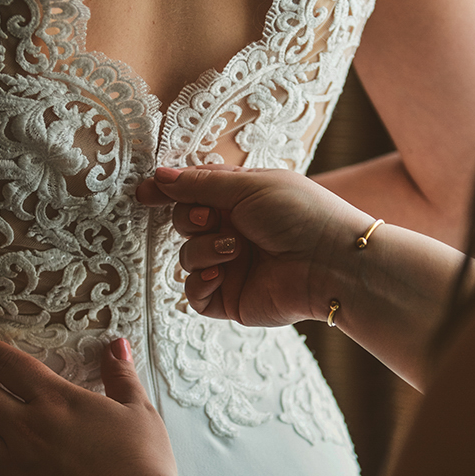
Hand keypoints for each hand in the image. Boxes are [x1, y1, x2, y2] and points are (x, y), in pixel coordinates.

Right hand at [136, 165, 374, 325]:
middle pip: (184, 222)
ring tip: (235, 250)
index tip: (144, 193)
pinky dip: (201, 283)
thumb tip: (160, 176)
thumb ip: (200, 183)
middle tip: (211, 218)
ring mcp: (231, 266)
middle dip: (190, 218)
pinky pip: (194, 294)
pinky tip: (222, 275)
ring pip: (186, 257)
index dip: (166, 192)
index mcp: (240, 199)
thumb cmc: (300, 215)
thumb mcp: (249, 185)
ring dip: (203, 250)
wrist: (330, 263)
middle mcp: (233, 232)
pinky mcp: (230, 299)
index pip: (193, 192)